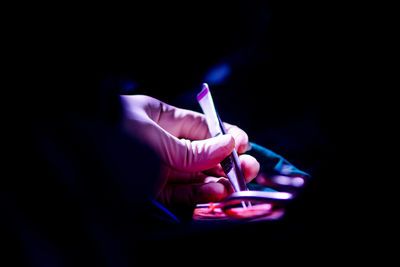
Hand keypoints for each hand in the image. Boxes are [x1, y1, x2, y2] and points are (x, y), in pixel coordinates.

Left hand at [120, 95, 259, 207]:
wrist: (73, 163)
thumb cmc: (111, 136)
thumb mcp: (156, 138)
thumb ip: (194, 148)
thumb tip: (229, 144)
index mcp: (159, 119)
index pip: (199, 126)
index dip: (223, 135)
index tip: (243, 143)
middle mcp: (159, 143)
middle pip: (200, 153)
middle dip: (225, 161)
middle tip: (249, 169)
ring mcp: (156, 169)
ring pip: (194, 176)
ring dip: (217, 181)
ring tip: (237, 183)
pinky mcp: (152, 193)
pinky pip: (181, 194)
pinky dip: (200, 195)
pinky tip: (217, 192)